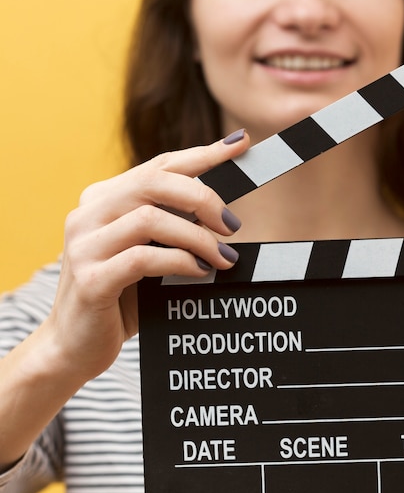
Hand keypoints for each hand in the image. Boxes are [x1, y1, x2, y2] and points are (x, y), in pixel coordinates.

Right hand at [47, 132, 249, 381]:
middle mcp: (89, 213)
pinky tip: (199, 273)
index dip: (202, 154)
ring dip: (197, 237)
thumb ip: (171, 231)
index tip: (239, 145)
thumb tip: (225, 219)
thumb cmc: (120, 299)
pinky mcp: (89, 278)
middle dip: (203, 199)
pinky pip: (142, 258)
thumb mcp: (148, 256)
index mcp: (104, 200)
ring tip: (223, 258)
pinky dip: (179, 262)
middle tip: (232, 225)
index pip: (159, 165)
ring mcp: (84, 244)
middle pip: (155, 182)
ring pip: (150, 218)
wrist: (75, 346)